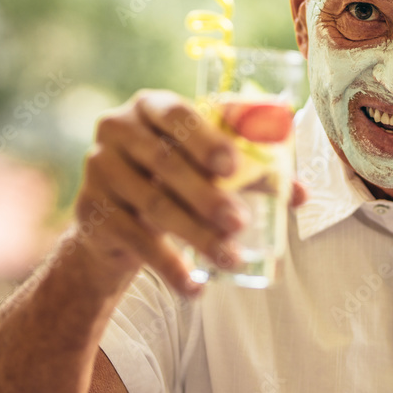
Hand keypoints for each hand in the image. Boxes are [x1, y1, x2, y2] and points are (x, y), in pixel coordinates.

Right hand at [73, 90, 265, 295]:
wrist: (116, 217)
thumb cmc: (175, 178)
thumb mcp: (206, 166)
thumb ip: (253, 173)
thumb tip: (301, 194)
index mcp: (152, 106)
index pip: (177, 114)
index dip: (205, 139)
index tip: (233, 167)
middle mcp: (118, 130)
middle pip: (167, 163)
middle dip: (208, 196)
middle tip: (241, 222)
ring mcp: (99, 169)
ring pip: (154, 206)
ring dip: (196, 235)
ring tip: (231, 257)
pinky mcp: (91, 210)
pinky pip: (135, 240)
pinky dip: (169, 266)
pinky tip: (195, 286)